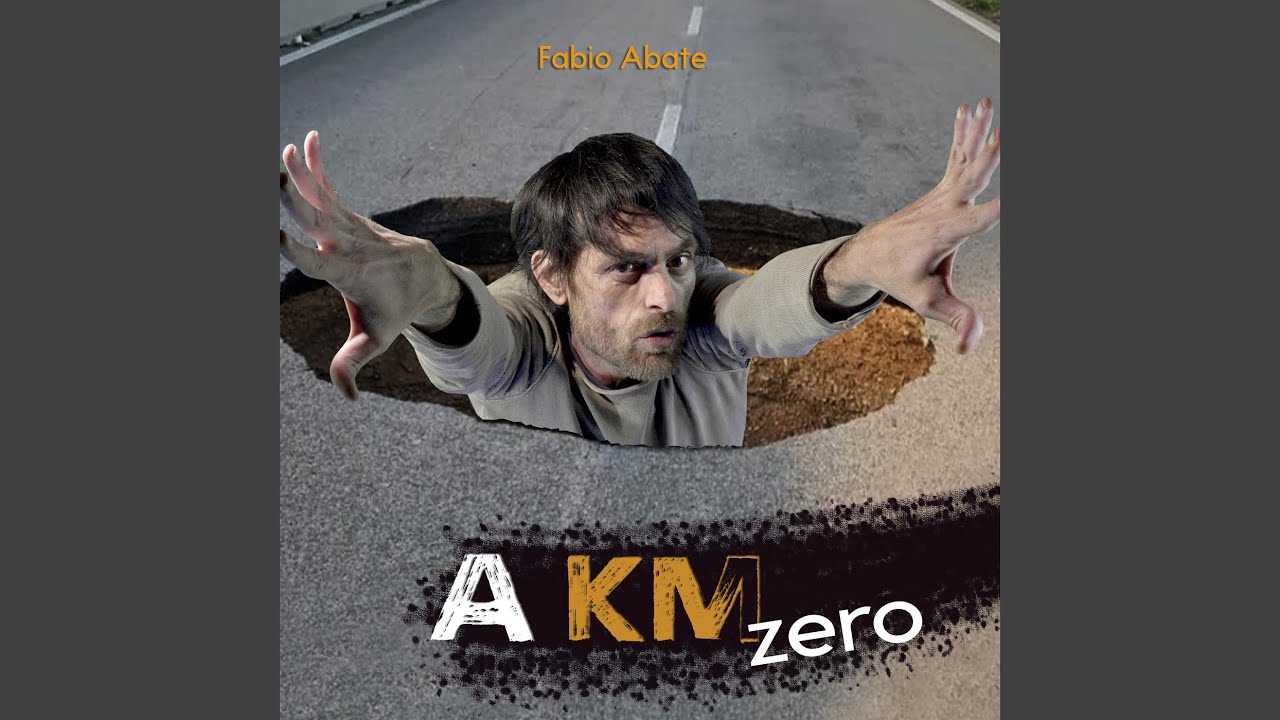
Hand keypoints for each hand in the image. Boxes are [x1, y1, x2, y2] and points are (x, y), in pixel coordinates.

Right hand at [279, 131, 461, 399]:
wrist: (426, 276)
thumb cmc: (394, 309)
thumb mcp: (377, 337)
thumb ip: (355, 362)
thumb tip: (349, 397)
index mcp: (349, 274)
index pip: (319, 263)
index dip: (298, 251)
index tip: (276, 236)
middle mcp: (348, 246)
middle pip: (319, 221)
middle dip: (296, 201)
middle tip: (275, 179)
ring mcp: (350, 226)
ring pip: (322, 197)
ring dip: (303, 175)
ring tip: (285, 152)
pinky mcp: (349, 213)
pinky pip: (330, 186)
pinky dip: (319, 164)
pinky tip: (308, 138)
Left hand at [825, 98, 1000, 352]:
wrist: (867, 255)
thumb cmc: (900, 278)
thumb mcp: (925, 302)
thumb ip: (955, 319)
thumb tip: (971, 347)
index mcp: (945, 232)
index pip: (983, 218)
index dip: (1004, 206)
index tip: (1016, 199)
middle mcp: (945, 206)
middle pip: (975, 175)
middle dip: (997, 154)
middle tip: (1012, 133)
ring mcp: (941, 194)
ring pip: (966, 157)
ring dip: (980, 130)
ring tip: (987, 102)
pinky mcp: (941, 187)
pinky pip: (956, 155)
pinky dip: (964, 132)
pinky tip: (970, 107)